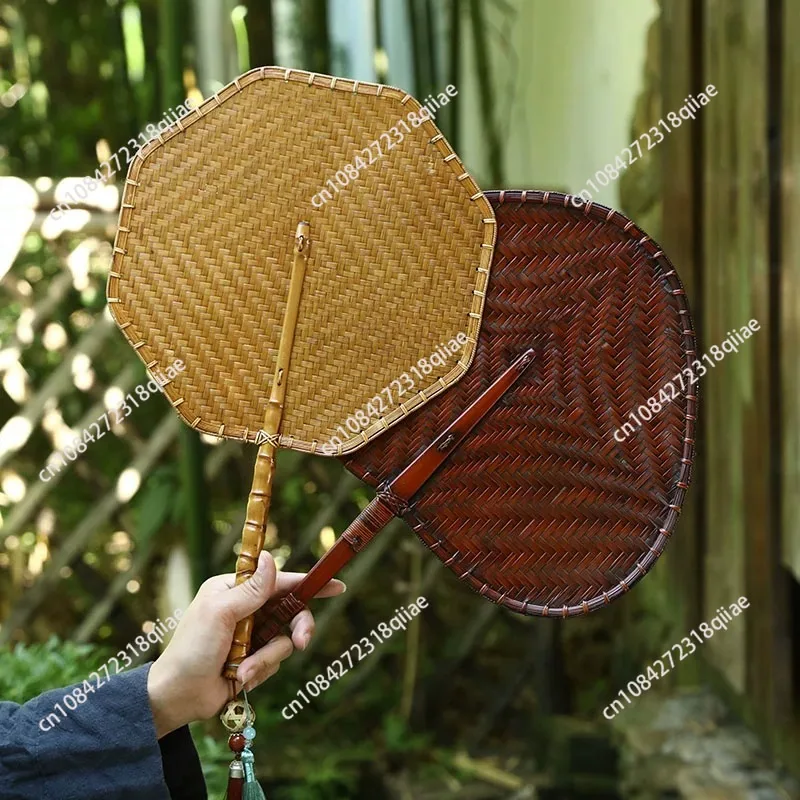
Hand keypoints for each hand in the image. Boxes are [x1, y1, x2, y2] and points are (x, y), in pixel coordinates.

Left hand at [147, 551, 344, 737]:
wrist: (178, 696)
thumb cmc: (191, 649)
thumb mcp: (220, 613)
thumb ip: (251, 590)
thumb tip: (271, 557)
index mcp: (235, 589)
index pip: (279, 581)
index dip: (308, 583)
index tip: (336, 585)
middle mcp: (246, 609)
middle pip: (291, 612)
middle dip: (296, 630)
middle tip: (302, 643)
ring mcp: (251, 635)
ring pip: (284, 641)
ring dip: (265, 659)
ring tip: (242, 671)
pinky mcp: (254, 659)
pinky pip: (275, 662)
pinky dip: (259, 670)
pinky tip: (238, 677)